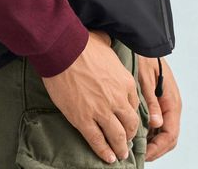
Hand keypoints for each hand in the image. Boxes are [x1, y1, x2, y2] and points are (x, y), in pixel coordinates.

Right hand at [41, 30, 140, 163]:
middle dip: (129, 134)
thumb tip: (106, 41)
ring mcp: (101, 112)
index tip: (128, 119)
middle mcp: (117, 100)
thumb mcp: (103, 42)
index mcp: (125, 82)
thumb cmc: (81, 44)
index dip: (131, 114)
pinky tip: (108, 157)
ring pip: (116, 136)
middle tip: (126, 139)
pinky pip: (97, 140)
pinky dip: (104, 151)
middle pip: (130, 124)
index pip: (134, 104)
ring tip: (119, 154)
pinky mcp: (83, 119)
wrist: (62, 50)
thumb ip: (109, 46)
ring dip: (120, 147)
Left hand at [136, 54, 180, 161]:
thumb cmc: (144, 57)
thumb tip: (156, 124)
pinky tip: (136, 132)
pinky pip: (157, 121)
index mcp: (172, 102)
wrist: (144, 41)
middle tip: (137, 155)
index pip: (170, 134)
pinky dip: (149, 130)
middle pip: (168, 137)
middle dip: (155, 148)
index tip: (143, 155)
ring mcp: (166, 103)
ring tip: (134, 148)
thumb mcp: (145, 78)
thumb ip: (151, 101)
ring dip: (152, 141)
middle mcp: (172, 106)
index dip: (158, 148)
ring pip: (162, 131)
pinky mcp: (159, 100)